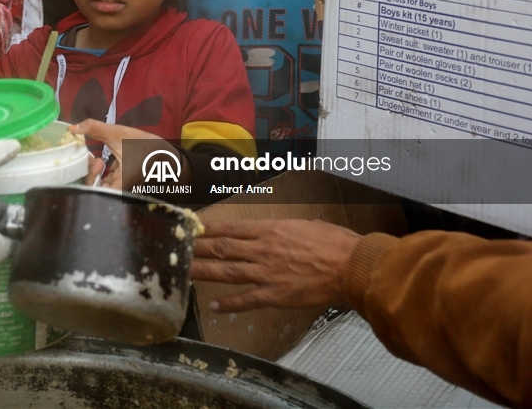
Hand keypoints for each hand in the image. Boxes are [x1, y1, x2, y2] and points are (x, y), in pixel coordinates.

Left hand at [71, 120, 172, 190]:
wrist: (164, 151)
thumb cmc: (144, 144)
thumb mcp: (118, 133)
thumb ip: (94, 128)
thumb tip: (71, 128)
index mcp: (122, 182)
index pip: (98, 192)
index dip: (90, 179)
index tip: (95, 162)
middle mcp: (120, 189)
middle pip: (96, 189)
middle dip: (90, 173)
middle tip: (95, 159)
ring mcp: (120, 187)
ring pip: (100, 184)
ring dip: (94, 172)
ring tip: (97, 158)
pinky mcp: (120, 182)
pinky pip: (105, 181)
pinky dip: (100, 171)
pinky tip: (101, 160)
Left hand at [191, 219, 361, 312]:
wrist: (352, 267)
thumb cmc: (336, 243)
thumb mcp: (309, 225)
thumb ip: (289, 229)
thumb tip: (285, 230)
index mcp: (271, 230)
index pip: (231, 228)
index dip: (209, 229)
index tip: (194, 228)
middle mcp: (263, 250)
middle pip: (222, 249)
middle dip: (197, 248)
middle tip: (179, 248)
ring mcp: (266, 273)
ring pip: (226, 272)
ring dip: (203, 272)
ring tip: (184, 272)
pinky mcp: (275, 295)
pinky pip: (246, 300)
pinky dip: (229, 304)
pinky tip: (214, 306)